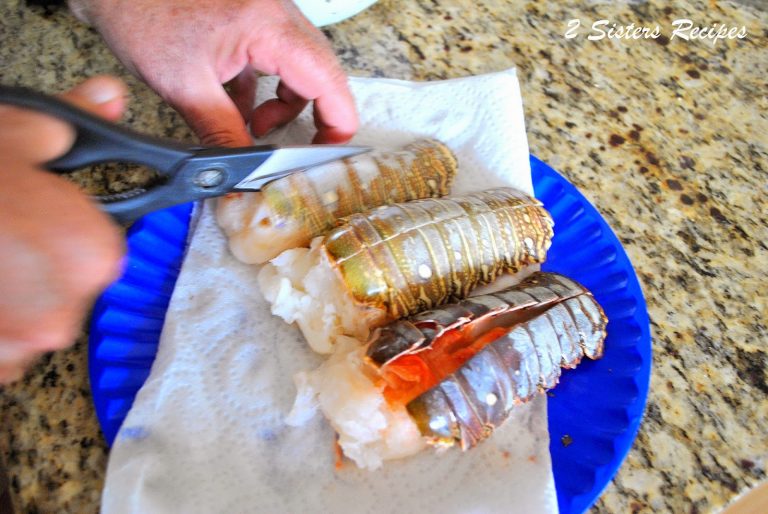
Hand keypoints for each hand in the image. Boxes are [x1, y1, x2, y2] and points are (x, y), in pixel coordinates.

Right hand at [0, 76, 125, 383]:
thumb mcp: (15, 132)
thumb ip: (73, 120)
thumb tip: (108, 97)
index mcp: (92, 254)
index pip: (98, 248)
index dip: (62, 227)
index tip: (33, 214)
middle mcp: (65, 312)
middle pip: (62, 288)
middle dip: (33, 264)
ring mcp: (18, 347)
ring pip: (26, 320)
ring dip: (5, 297)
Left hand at [69, 0, 358, 146]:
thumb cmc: (140, 10)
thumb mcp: (184, 84)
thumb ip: (221, 131)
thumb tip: (240, 171)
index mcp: (270, 27)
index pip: (329, 83)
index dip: (335, 125)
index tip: (324, 156)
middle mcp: (278, 15)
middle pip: (322, 76)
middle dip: (310, 117)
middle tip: (294, 150)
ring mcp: (266, 14)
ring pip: (300, 68)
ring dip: (285, 103)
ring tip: (253, 126)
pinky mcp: (251, 18)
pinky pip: (276, 58)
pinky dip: (265, 87)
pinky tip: (237, 107)